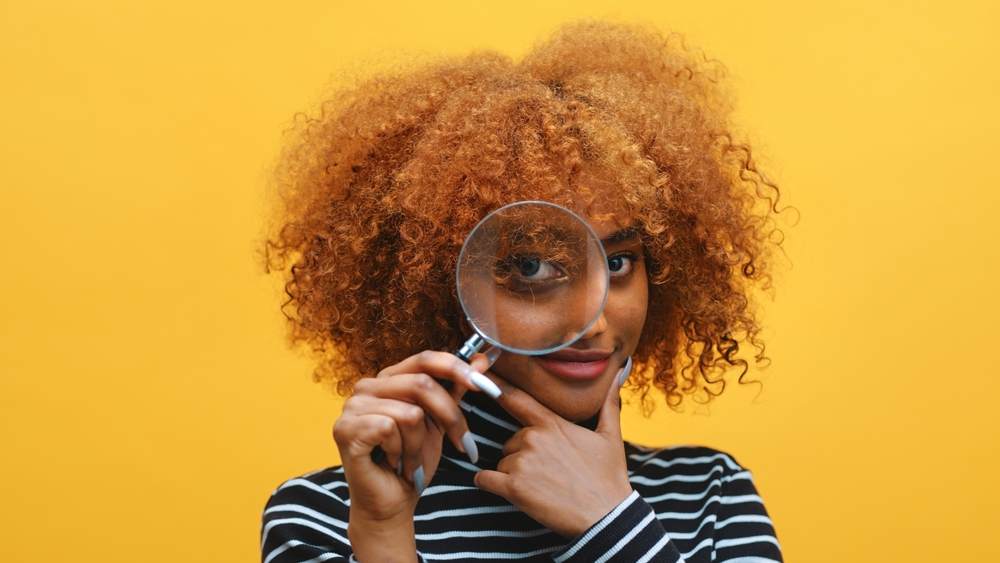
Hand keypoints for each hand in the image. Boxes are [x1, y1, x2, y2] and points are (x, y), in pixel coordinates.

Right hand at [332, 351, 497, 561]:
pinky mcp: (345, 429)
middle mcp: (367, 386)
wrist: (392, 503)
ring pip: (410, 413)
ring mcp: (352, 406)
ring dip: (420, 445)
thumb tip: (481, 361)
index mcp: (389, 379)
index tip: (485, 386)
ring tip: (410, 461)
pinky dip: (402, 453)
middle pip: (422, 384)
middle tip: (462, 443)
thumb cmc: (413, 462)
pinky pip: (390, 429)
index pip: (425, 359)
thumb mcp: (440, 423)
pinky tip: (394, 464)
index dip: (457, 368)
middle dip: (450, 417)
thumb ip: (455, 390)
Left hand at [473, 370, 632, 537]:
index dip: (495, 386)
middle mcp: (533, 438)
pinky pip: (485, 479)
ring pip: (502, 462)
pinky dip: (489, 484)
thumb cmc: (608, 478)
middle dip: (523, 456)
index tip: (478, 375)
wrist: (607, 517)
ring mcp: (522, 462)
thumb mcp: (611, 437)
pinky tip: (510, 491)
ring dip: (514, 474)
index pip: (516, 398)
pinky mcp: (513, 487)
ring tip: (543, 486)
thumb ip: (607, 404)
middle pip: (511, 442)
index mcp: (552, 423)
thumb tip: (616, 376)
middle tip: (550, 472)